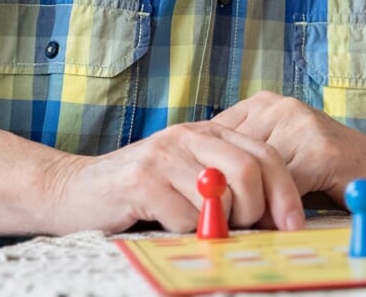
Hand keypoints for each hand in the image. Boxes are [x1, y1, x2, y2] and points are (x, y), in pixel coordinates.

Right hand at [41, 120, 304, 234]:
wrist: (71, 190)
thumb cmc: (137, 192)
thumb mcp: (186, 178)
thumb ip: (224, 185)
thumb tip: (273, 216)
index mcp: (207, 133)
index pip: (264, 154)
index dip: (285, 190)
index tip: (294, 223)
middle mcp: (187, 137)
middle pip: (249, 169)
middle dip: (258, 209)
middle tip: (249, 231)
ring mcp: (163, 156)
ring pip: (219, 195)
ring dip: (220, 225)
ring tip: (204, 231)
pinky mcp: (141, 181)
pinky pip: (183, 216)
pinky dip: (185, 233)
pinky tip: (169, 229)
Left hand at [213, 91, 365, 206]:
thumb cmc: (324, 165)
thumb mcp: (279, 150)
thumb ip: (245, 156)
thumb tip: (200, 184)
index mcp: (264, 102)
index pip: (215, 137)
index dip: (213, 170)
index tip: (215, 196)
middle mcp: (280, 106)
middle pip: (233, 155)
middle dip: (231, 188)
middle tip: (229, 216)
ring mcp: (301, 124)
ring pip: (256, 173)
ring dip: (253, 202)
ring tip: (255, 220)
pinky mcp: (320, 150)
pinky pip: (283, 186)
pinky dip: (277, 209)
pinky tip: (280, 218)